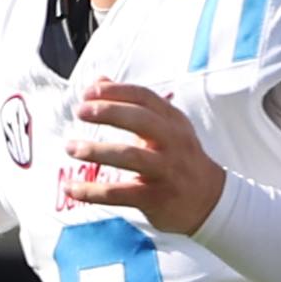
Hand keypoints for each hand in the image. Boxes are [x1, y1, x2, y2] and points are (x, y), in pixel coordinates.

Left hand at [63, 82, 227, 236]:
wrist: (210, 201)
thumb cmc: (179, 159)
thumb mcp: (164, 128)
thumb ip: (132, 105)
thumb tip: (100, 80)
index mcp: (173, 121)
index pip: (144, 97)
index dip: (115, 92)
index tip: (88, 92)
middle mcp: (173, 143)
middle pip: (141, 120)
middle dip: (108, 112)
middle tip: (80, 112)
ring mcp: (166, 171)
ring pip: (130, 156)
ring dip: (97, 151)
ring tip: (71, 148)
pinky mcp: (157, 198)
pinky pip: (121, 193)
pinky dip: (92, 192)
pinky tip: (71, 189)